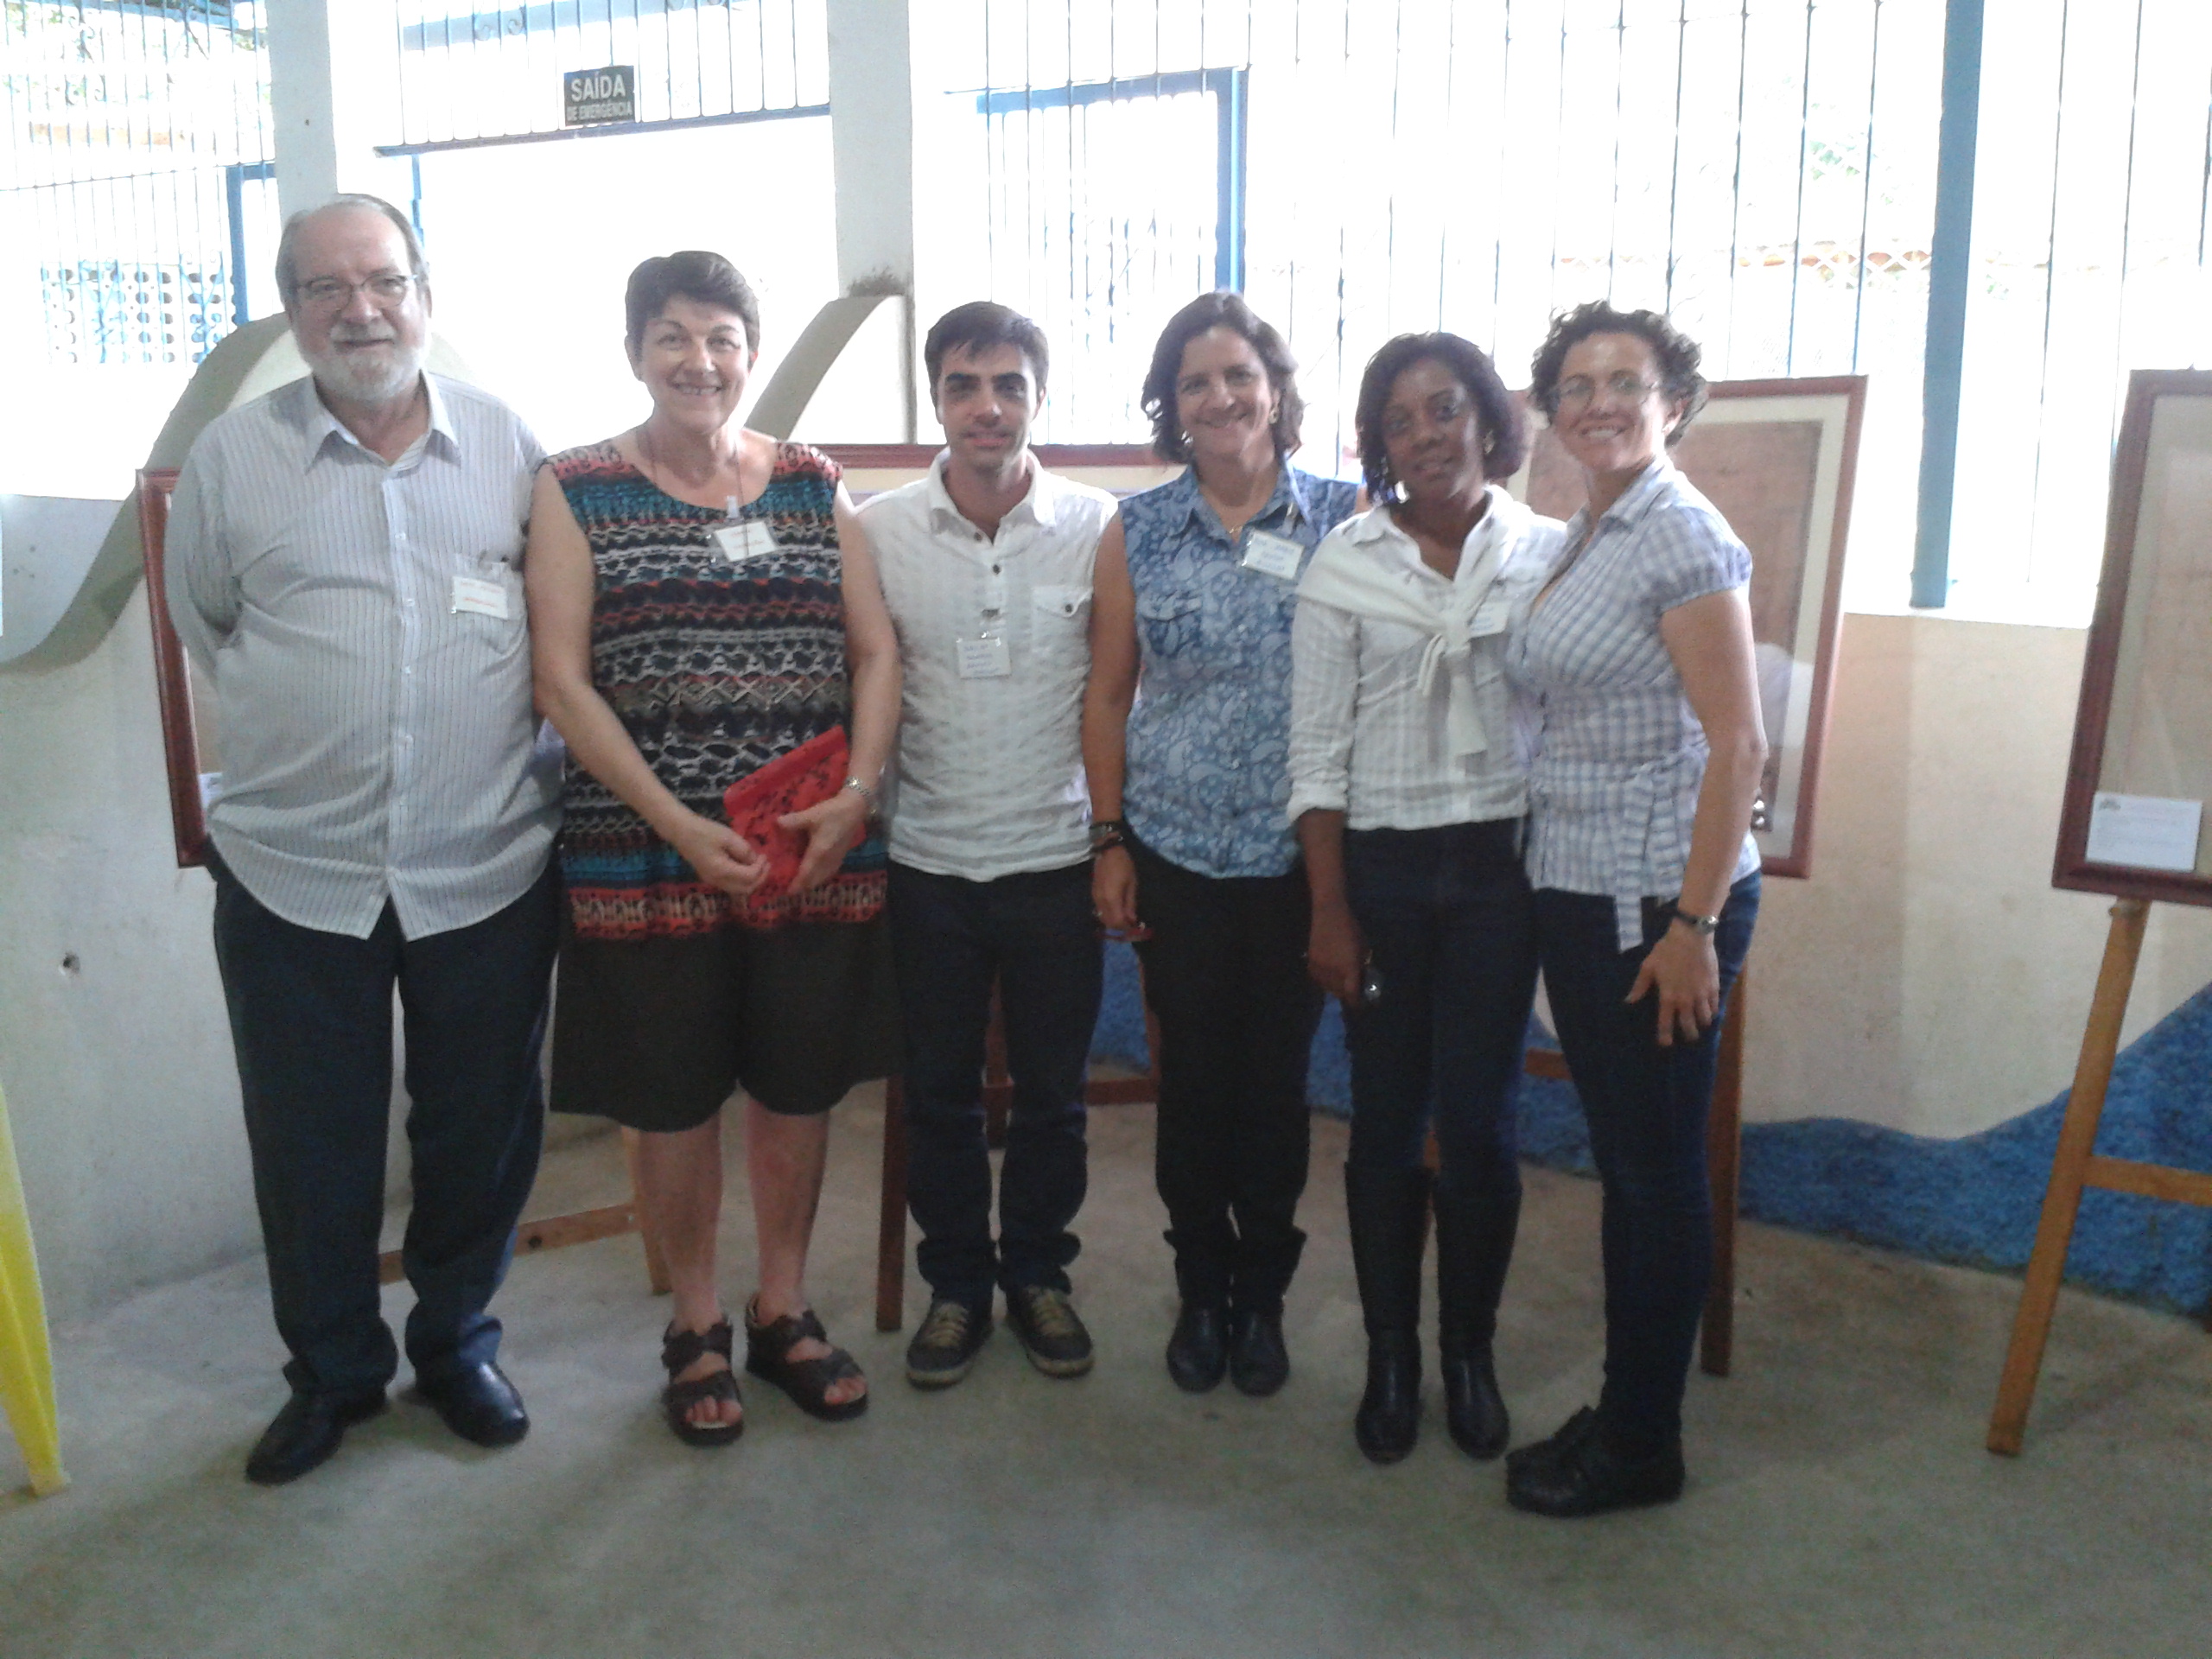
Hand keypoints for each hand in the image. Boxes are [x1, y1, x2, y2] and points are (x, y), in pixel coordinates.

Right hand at [668, 810, 767, 896]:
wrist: (681, 831)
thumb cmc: (704, 831)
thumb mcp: (728, 837)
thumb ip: (744, 850)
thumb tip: (754, 860)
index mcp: (722, 871)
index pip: (749, 877)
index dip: (761, 868)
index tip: (765, 856)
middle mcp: (717, 881)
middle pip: (745, 889)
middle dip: (760, 878)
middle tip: (766, 864)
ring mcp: (712, 881)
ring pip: (738, 890)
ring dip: (752, 880)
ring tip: (759, 866)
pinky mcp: (710, 877)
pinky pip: (731, 885)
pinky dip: (743, 880)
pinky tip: (745, 866)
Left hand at [779, 788, 868, 891]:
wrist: (855, 808)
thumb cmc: (832, 812)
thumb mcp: (812, 814)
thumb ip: (794, 820)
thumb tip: (777, 822)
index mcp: (819, 852)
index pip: (806, 873)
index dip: (797, 884)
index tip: (789, 892)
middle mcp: (828, 859)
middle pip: (815, 879)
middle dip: (804, 886)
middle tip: (792, 888)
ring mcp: (836, 858)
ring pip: (823, 877)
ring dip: (813, 882)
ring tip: (802, 883)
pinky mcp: (841, 855)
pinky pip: (829, 872)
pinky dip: (821, 876)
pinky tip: (817, 873)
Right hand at [1092, 845, 1141, 934]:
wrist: (1107, 851)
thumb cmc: (1124, 865)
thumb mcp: (1132, 884)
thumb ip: (1130, 904)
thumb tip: (1132, 920)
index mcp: (1112, 899)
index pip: (1117, 922)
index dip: (1126, 927)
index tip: (1135, 927)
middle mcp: (1101, 902)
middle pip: (1108, 923)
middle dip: (1120, 926)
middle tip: (1130, 923)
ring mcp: (1095, 898)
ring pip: (1103, 918)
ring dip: (1113, 921)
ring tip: (1125, 916)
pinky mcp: (1093, 894)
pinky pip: (1100, 910)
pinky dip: (1108, 914)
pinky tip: (1117, 908)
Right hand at [1306, 900, 1364, 1007]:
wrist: (1328, 914)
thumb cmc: (1350, 928)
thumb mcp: (1363, 948)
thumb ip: (1362, 966)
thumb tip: (1362, 978)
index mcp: (1349, 968)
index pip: (1351, 995)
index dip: (1356, 1003)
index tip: (1361, 1005)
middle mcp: (1333, 972)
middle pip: (1339, 993)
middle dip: (1347, 995)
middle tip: (1352, 991)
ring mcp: (1319, 969)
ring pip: (1327, 988)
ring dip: (1335, 988)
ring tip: (1341, 983)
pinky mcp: (1310, 964)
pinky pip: (1318, 979)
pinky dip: (1325, 981)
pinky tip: (1330, 975)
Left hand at [1627, 921, 1720, 1045]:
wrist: (1691, 937)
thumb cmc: (1667, 951)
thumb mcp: (1648, 967)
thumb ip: (1640, 986)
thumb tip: (1629, 1001)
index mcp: (1668, 997)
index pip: (1666, 1022)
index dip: (1665, 1035)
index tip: (1666, 1044)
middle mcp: (1686, 1000)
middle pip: (1689, 1025)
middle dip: (1689, 1035)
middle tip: (1689, 1038)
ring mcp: (1702, 994)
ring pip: (1705, 1018)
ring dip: (1702, 1023)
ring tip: (1701, 1025)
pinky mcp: (1714, 986)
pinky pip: (1716, 1005)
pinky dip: (1713, 1011)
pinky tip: (1711, 1011)